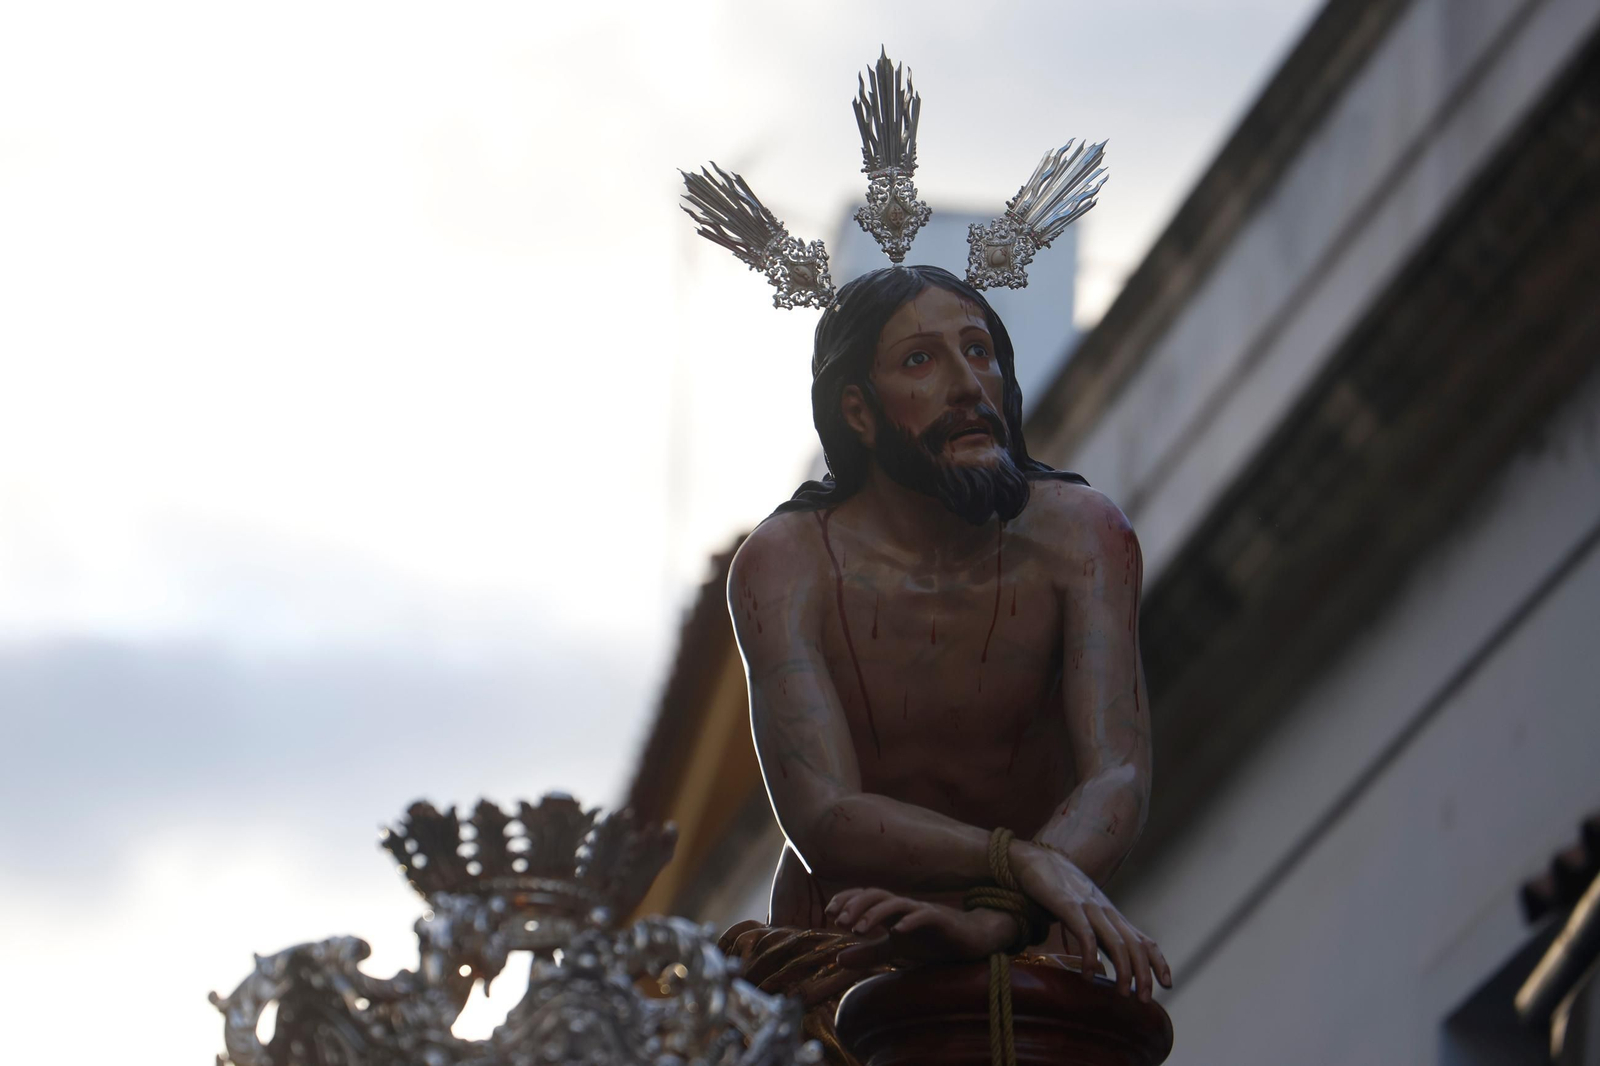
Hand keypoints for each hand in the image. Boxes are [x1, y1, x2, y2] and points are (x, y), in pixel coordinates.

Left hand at [825, 887, 1017, 967]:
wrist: (970, 940)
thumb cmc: (932, 940)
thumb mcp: (895, 950)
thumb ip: (868, 953)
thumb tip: (837, 960)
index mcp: (892, 911)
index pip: (865, 897)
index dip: (846, 900)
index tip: (828, 913)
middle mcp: (905, 906)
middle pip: (876, 895)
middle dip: (856, 905)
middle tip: (838, 922)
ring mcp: (923, 910)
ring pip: (896, 903)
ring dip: (875, 913)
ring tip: (859, 929)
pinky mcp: (941, 919)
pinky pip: (924, 915)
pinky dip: (910, 921)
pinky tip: (897, 932)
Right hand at [1011, 842, 1171, 1000]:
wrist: (1036, 858)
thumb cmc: (1059, 890)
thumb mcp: (1085, 914)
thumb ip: (1096, 933)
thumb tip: (1102, 963)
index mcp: (1112, 917)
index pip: (1144, 941)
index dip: (1159, 962)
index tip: (1168, 984)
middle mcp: (1106, 912)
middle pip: (1135, 945)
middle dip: (1145, 974)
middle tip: (1145, 1000)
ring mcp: (1089, 907)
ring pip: (1117, 941)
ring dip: (1125, 970)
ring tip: (1124, 993)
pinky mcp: (1068, 905)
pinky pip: (1085, 934)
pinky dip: (1090, 956)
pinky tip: (1088, 975)